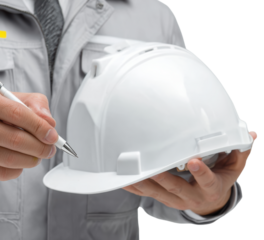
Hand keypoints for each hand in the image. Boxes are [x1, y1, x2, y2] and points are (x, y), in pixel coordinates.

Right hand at [0, 89, 57, 181]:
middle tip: (50, 149)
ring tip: (38, 156)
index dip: (39, 126)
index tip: (53, 135)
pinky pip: (3, 172)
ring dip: (31, 160)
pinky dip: (18, 169)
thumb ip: (35, 104)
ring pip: (10, 158)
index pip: (17, 113)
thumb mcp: (14, 100)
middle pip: (15, 139)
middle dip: (39, 147)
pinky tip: (20, 162)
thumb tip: (48, 122)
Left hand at [123, 130, 257, 215]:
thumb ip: (240, 150)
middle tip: (151, 168)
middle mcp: (191, 196)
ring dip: (143, 182)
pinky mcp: (162, 198)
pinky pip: (145, 194)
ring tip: (130, 173)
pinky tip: (122, 180)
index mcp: (210, 187)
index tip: (193, 161)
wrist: (209, 202)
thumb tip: (251, 133)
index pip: (207, 180)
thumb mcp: (234, 167)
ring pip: (157, 192)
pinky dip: (134, 187)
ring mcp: (174, 199)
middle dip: (163, 178)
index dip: (201, 172)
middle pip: (176, 187)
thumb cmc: (221, 178)